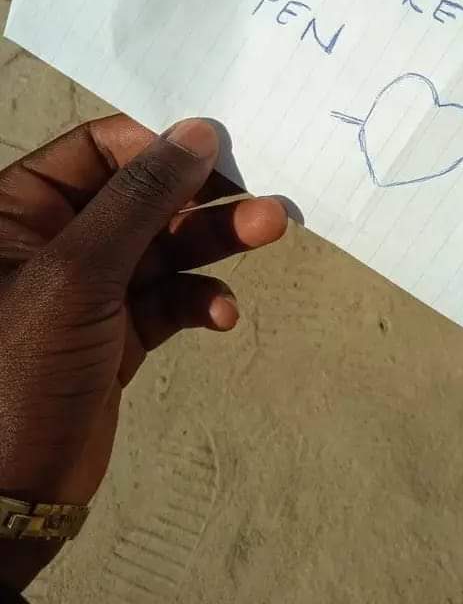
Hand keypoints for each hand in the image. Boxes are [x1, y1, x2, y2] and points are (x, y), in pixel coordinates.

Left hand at [0, 117, 285, 589]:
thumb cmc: (20, 368)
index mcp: (21, 206)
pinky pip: (169, 297)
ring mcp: (90, 287)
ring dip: (215, 239)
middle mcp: (55, 237)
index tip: (221, 147)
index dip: (159, 144)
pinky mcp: (118, 330)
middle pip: (143, 195)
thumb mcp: (77, 273)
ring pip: (164, 244)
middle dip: (202, 194)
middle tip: (261, 184)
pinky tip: (220, 314)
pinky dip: (198, 299)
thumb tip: (198, 132)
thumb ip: (140, 199)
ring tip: (270, 228)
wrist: (8, 496)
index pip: (99, 148)